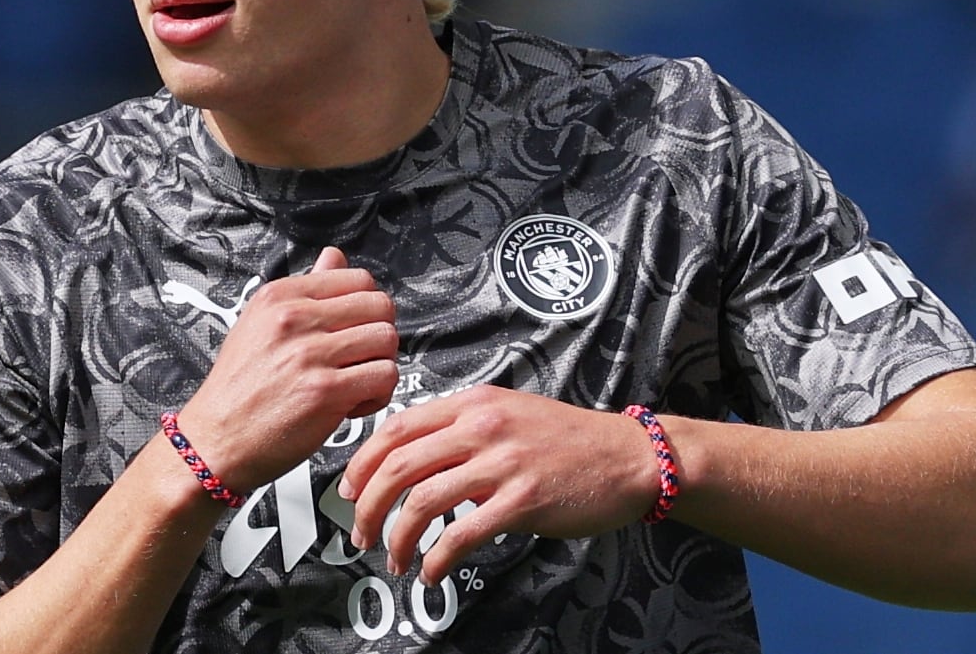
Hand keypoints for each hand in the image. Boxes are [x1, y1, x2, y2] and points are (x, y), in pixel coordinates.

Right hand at [176, 247, 398, 492]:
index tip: (354, 330)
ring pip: (386, 340)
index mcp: (280, 296)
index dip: (366, 308)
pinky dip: (377, 395)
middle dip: (379, 335)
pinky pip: (384, 377)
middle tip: (361, 358)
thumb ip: (304, 291)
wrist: (214, 441)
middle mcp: (294, 318)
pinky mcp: (324, 391)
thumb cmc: (238, 389)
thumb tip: (334, 257)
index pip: (358, 279)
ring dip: (380, 365)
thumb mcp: (259, 324)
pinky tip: (353, 404)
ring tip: (355, 383)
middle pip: (380, 306)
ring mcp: (309, 354)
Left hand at [338, 386, 659, 581]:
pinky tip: (433, 571)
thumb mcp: (506, 413)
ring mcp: (501, 463)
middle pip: (397, 466)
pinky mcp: (522, 500)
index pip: (395, 429)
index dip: (361, 464)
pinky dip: (436, 559)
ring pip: (422, 501)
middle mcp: (480, 427)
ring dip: (397, 537)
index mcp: (471, 404)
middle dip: (367, 506)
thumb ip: (459, 431)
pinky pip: (461, 534)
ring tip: (395, 558)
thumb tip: (414, 463)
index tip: (349, 491)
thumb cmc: (566, 439)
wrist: (627, 456)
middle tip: (360, 533)